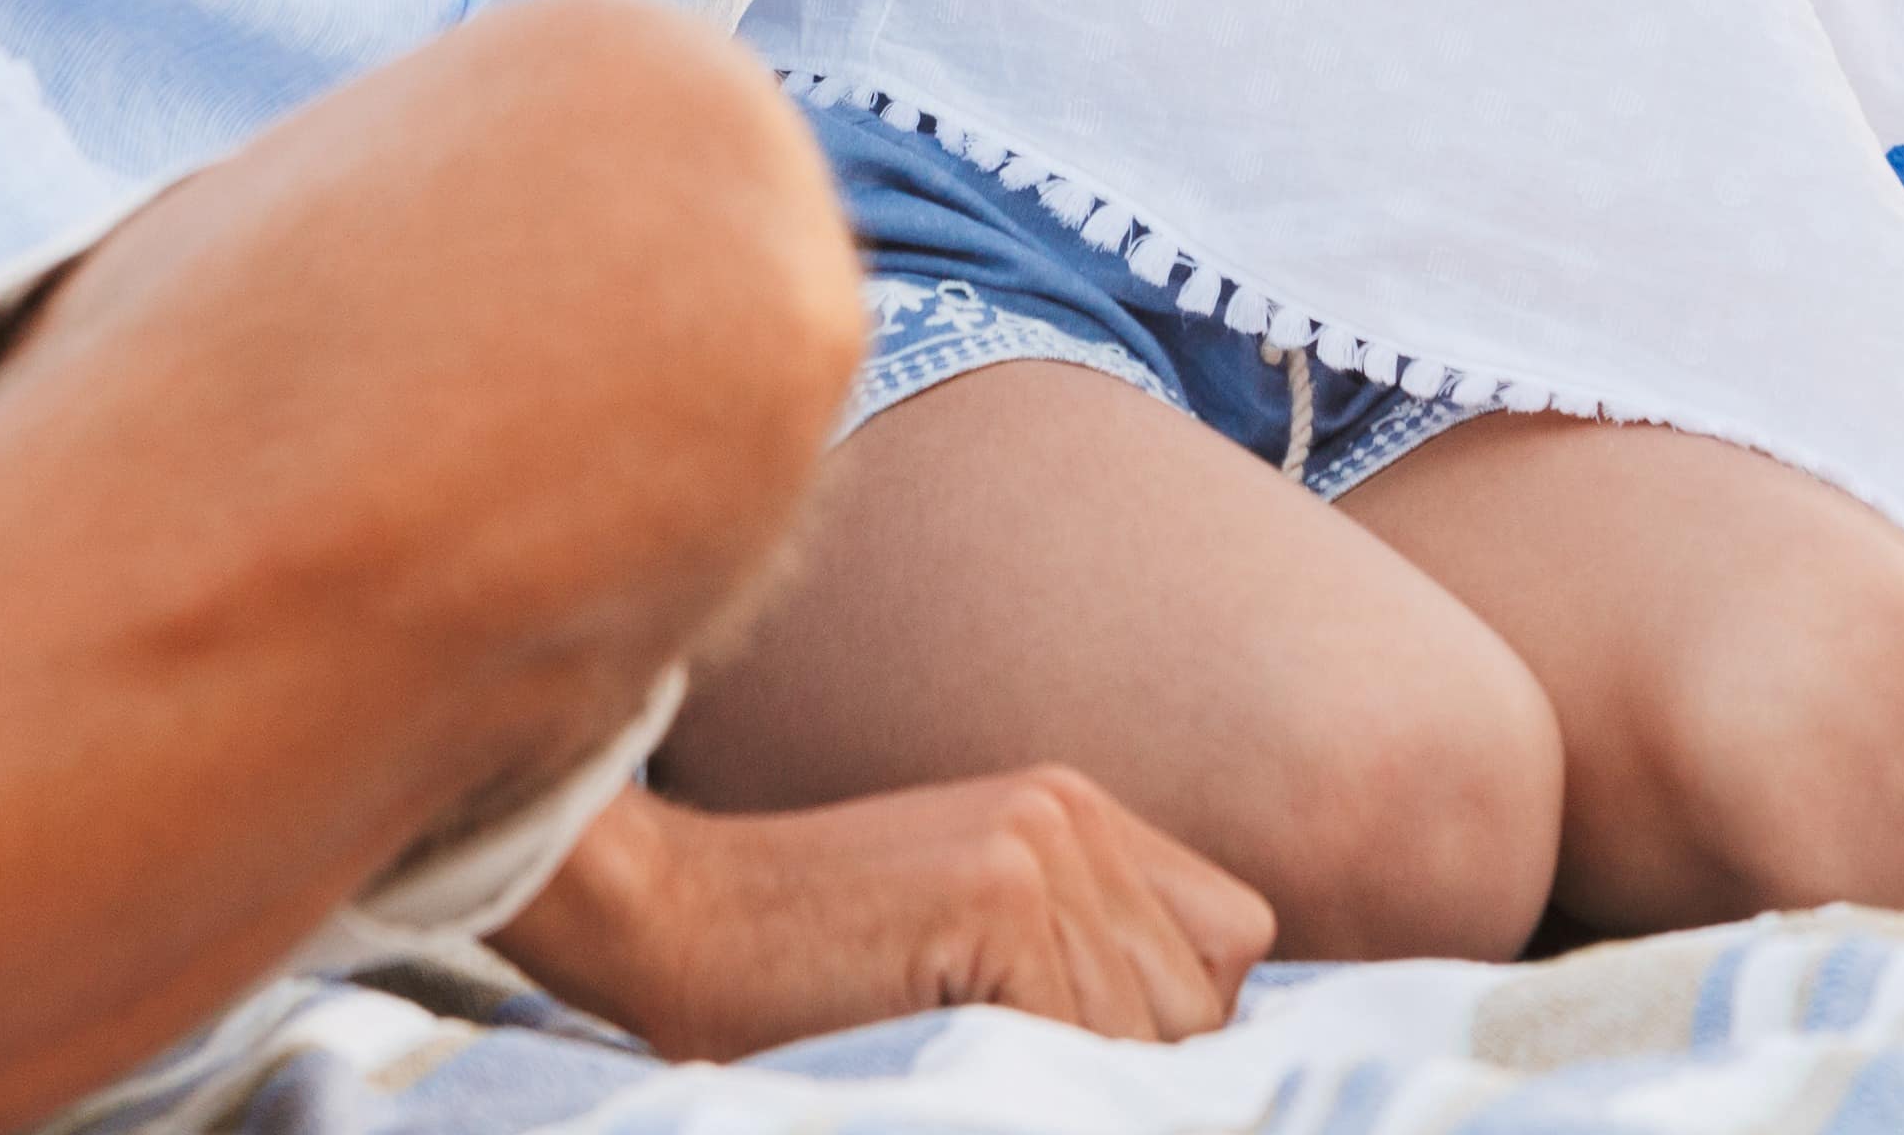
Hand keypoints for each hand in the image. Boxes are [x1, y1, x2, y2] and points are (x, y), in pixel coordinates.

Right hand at [496, 774, 1273, 1053]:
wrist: (670, 915)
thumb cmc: (802, 963)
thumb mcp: (969, 936)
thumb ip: (1072, 962)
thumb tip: (1176, 1061)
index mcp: (1083, 818)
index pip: (1233, 941)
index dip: (1191, 1029)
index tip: (1115, 1077)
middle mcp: (1076, 818)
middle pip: (1201, 997)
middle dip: (1142, 1073)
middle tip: (1035, 1085)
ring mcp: (1041, 848)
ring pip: (1144, 1029)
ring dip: (1080, 1085)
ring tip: (981, 1073)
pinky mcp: (996, 895)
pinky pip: (1074, 1034)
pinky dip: (1030, 1082)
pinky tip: (952, 1064)